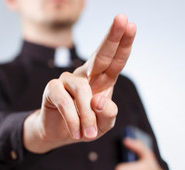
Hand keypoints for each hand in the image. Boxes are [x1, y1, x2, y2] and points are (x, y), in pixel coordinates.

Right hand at [23, 14, 136, 152]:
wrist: (61, 135)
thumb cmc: (86, 125)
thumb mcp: (104, 124)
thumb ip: (109, 114)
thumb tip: (99, 100)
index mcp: (103, 81)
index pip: (115, 60)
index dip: (123, 43)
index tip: (131, 25)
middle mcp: (87, 75)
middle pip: (101, 54)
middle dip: (112, 37)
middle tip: (122, 19)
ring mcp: (68, 80)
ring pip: (82, 90)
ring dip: (88, 116)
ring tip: (90, 134)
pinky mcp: (53, 89)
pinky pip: (65, 102)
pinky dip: (73, 120)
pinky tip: (76, 132)